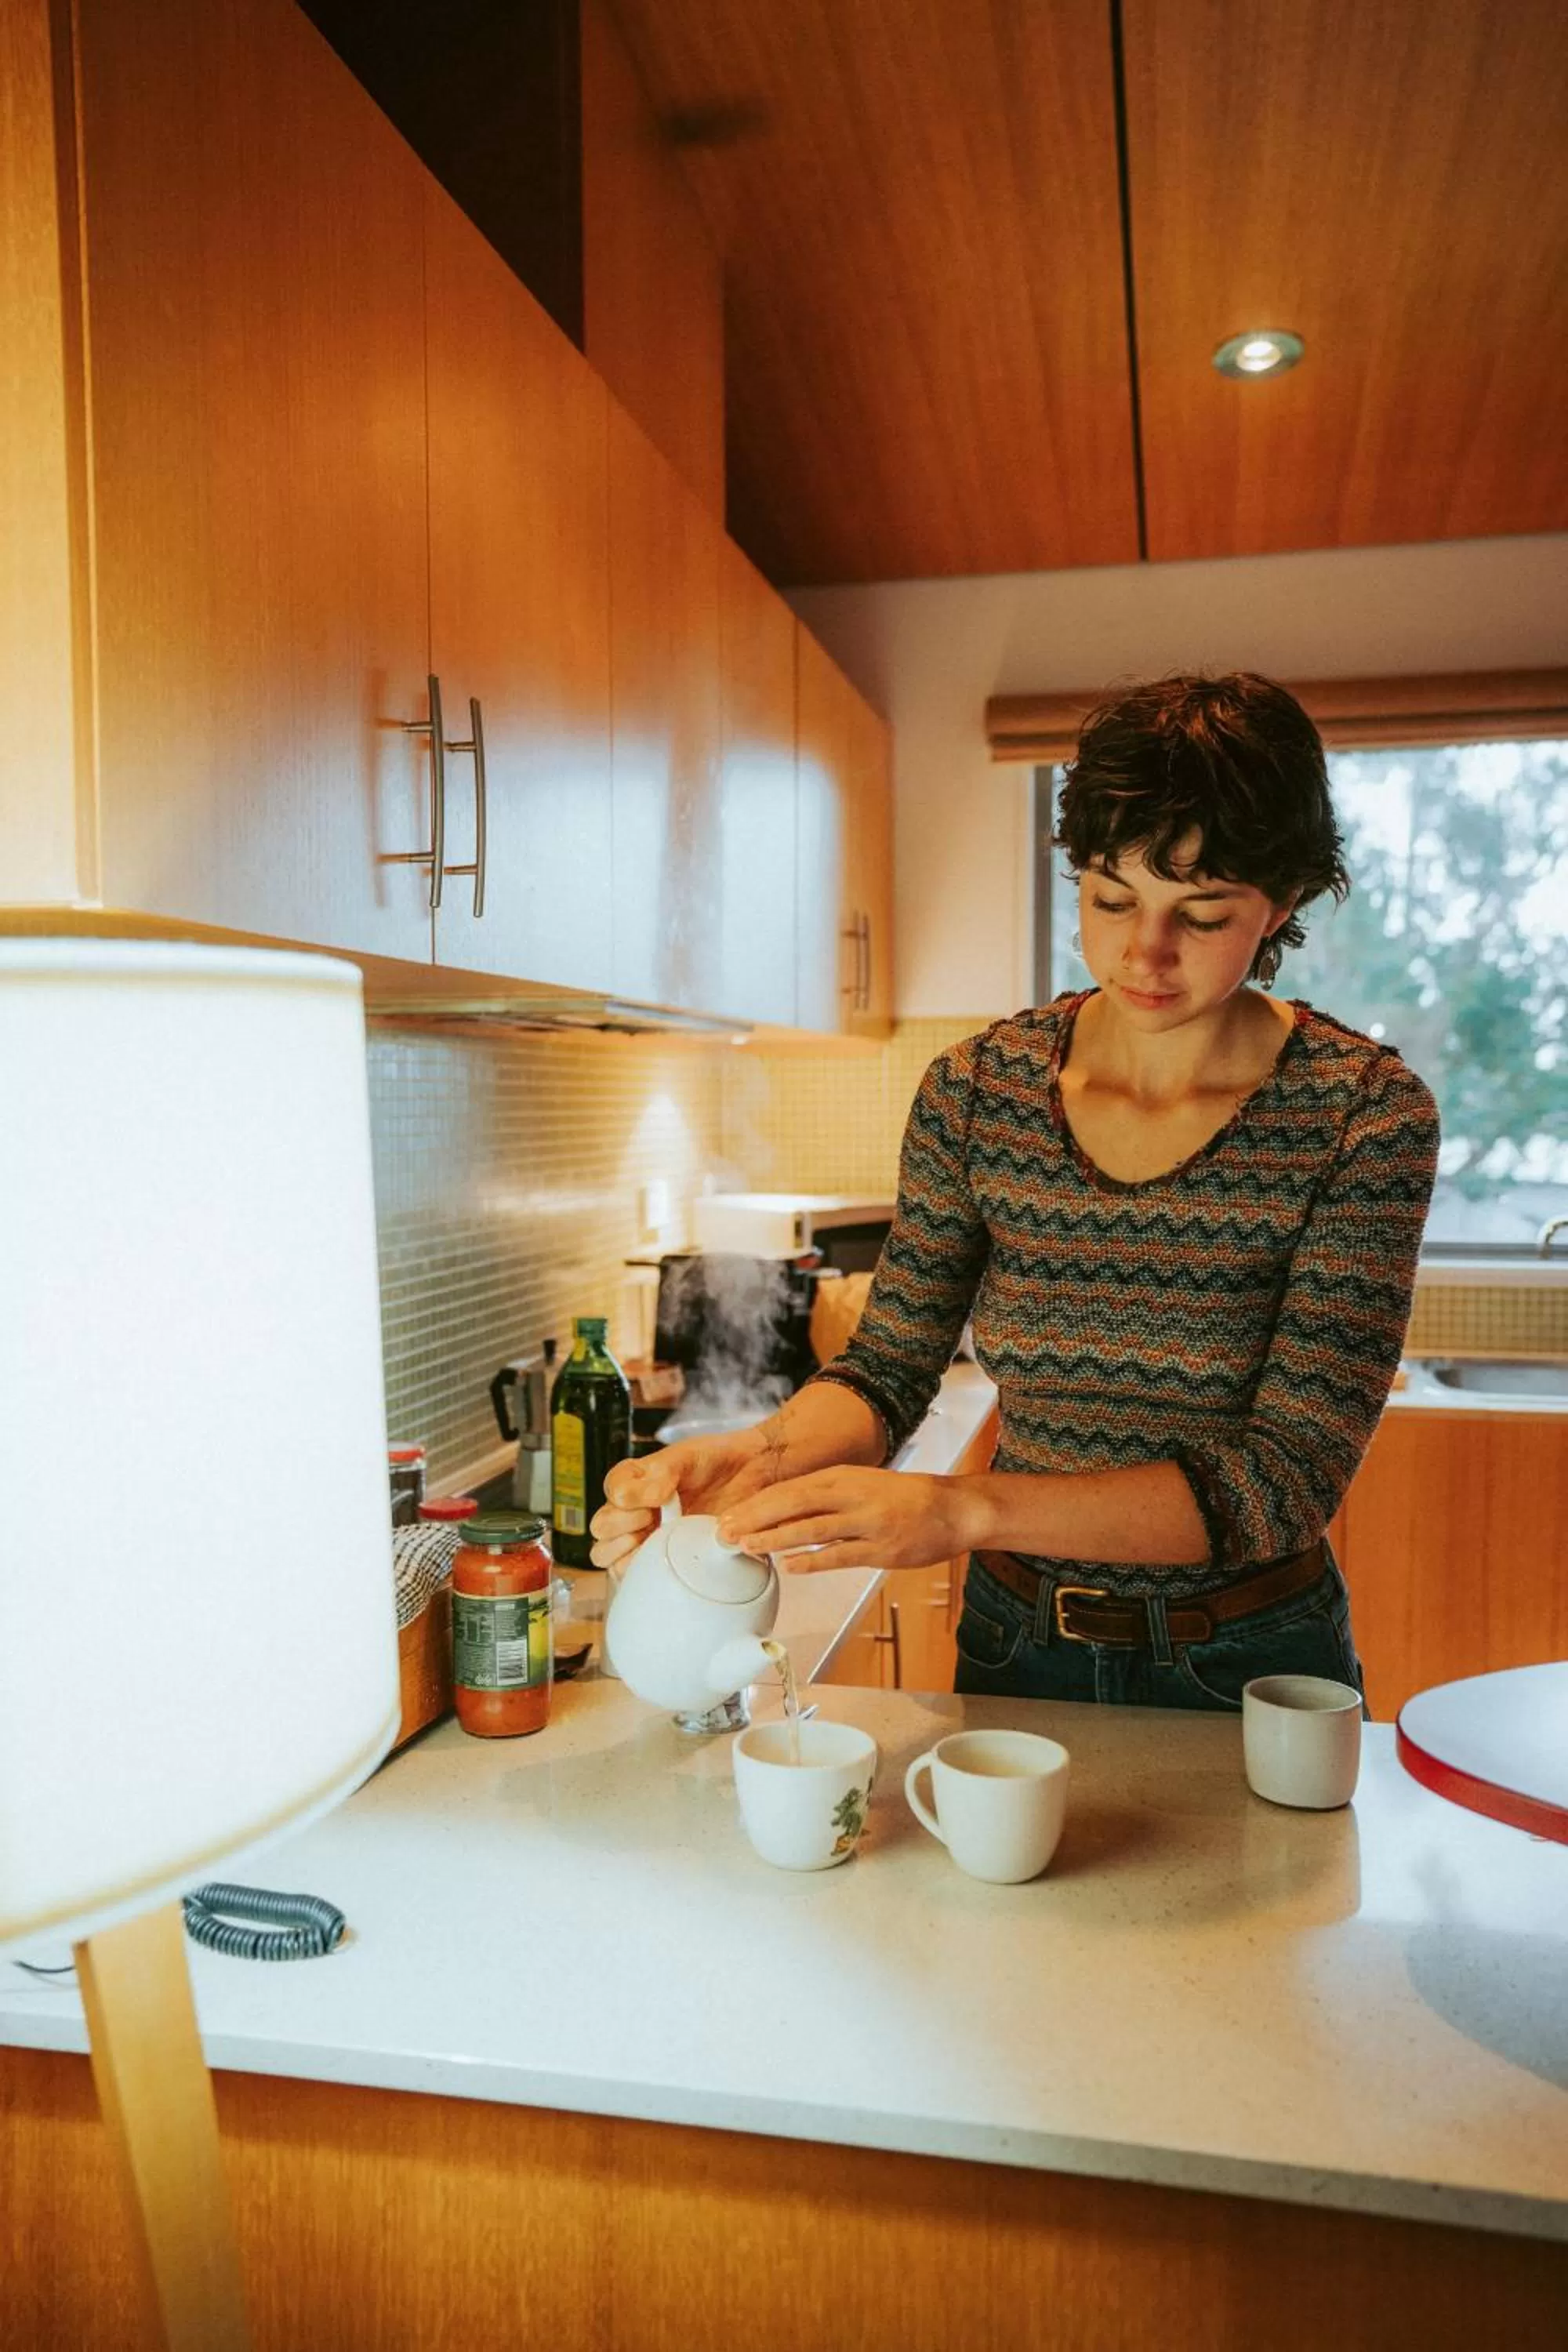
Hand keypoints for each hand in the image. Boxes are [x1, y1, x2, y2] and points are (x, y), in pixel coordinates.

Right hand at [588, 1426, 776, 1567]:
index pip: (610, 1491)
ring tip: (653, 1540)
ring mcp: (650, 1535)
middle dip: (618, 1526)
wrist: (753, 1476)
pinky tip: (663, 1561)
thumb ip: (660, 1472)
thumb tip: (638, 1497)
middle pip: (601, 1527)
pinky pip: (637, 1574)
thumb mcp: (686, 1457)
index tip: (652, 1498)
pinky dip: (640, 1571)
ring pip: (609, 1555)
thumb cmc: (718, 1461)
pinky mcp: (667, 1557)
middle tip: (648, 1519)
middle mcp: (637, 1509)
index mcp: (636, 1480)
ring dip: (622, 1551)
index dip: (623, 1499)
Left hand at [716, 1469, 982, 1573]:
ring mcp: (867, 1521)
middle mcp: (851, 1494)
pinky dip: (813, 1560)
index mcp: (843, 1477)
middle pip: (793, 1503)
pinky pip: (840, 1555)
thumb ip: (826, 1498)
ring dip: (775, 1538)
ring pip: (812, 1528)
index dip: (756, 1503)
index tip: (728, 1516)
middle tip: (725, 1533)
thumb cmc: (903, 1499)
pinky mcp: (881, 1548)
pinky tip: (790, 1567)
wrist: (952, 1508)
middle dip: (756, 1518)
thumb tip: (782, 1514)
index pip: (789, 1488)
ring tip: (747, 1547)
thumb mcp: (861, 1485)